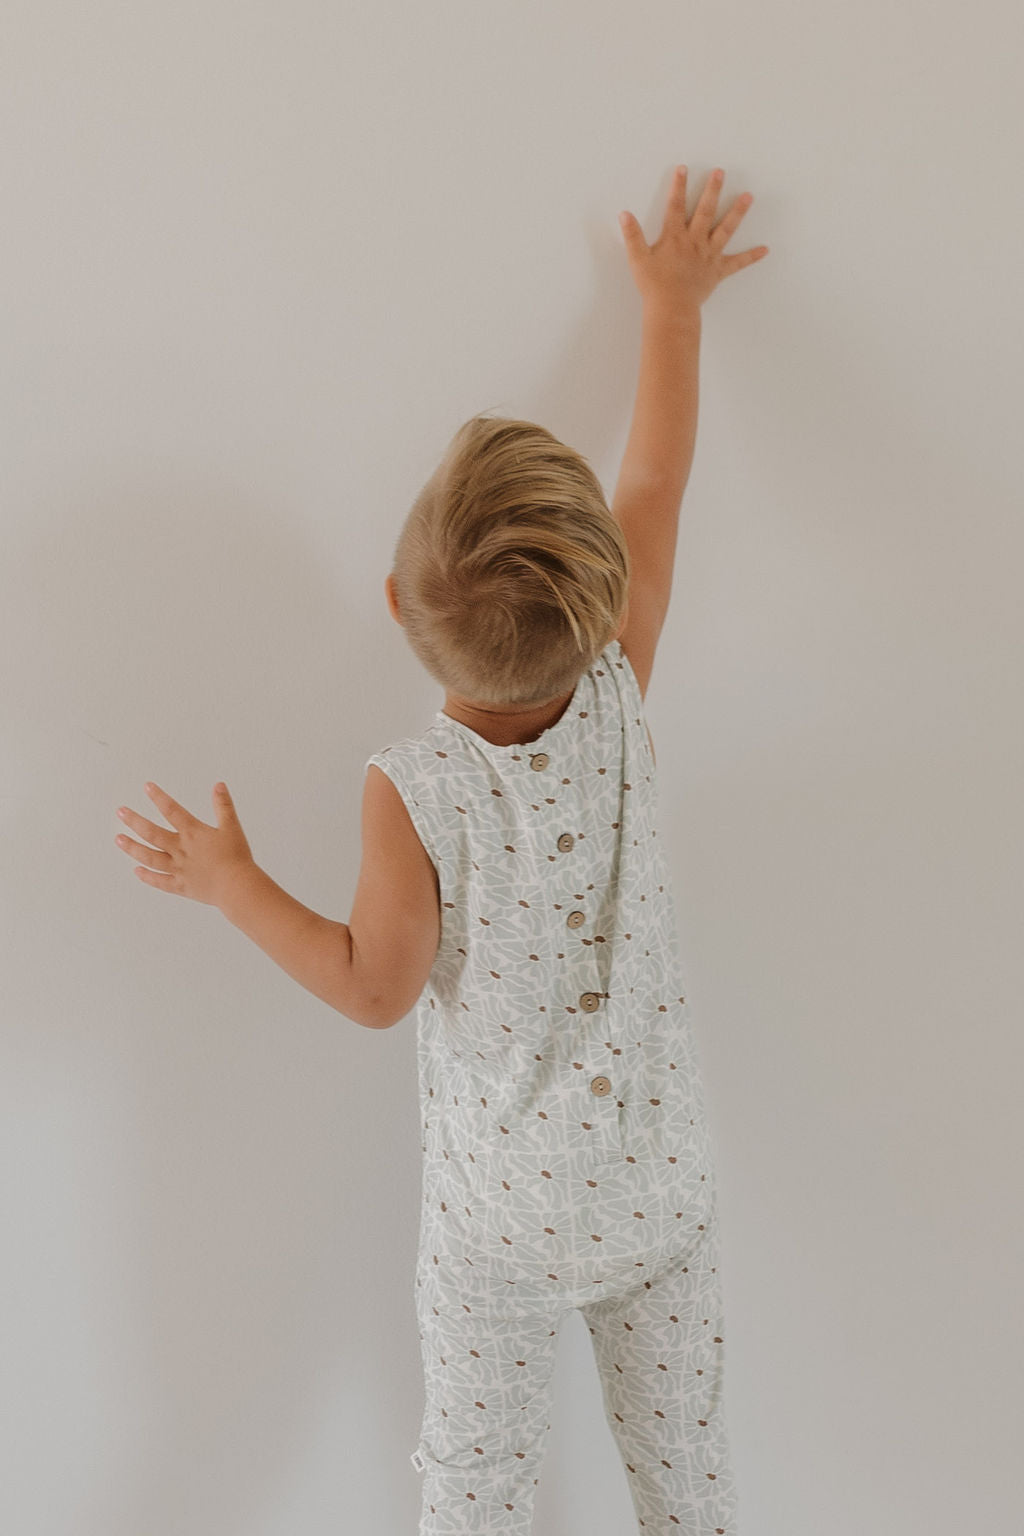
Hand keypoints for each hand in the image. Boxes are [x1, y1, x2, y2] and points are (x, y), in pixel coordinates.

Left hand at [114, 781, 255, 907]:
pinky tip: (137, 871)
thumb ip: (224, 805)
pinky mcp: (181, 886)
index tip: (147, 787)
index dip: (159, 797)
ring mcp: (178, 869)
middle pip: (152, 833)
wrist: (236, 886)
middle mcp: (181, 850)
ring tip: (118, 839)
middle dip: (134, 821)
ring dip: (133, 848)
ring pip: (150, 857)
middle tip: (120, 812)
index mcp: (193, 833)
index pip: (172, 810)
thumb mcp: (232, 827)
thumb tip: (218, 786)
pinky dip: (147, 877)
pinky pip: (160, 881)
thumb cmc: (236, 858)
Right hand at [619, 165, 768, 312]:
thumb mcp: (637, 259)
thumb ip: (632, 235)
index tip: (683, 168)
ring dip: (737, 212)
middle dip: (712, 190)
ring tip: (749, 196)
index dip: (678, 186)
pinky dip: (751, 257)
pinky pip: (737, 263)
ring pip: (725, 230)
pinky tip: (765, 249)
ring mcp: (708, 255)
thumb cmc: (653, 286)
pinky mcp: (717, 271)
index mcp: (674, 237)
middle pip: (705, 211)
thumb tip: (624, 214)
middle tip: (720, 172)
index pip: (675, 206)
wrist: (671, 309)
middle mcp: (694, 241)